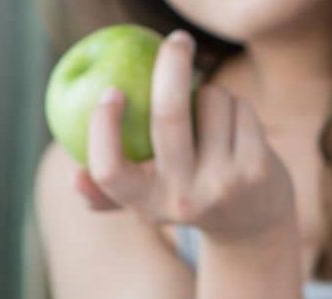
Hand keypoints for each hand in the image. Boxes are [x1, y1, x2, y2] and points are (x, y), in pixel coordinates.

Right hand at [75, 31, 294, 242]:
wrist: (254, 223)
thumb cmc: (189, 195)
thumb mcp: (151, 201)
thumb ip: (112, 191)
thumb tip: (75, 177)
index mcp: (148, 205)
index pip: (110, 171)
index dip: (103, 128)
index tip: (111, 90)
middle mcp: (185, 199)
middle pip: (168, 116)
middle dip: (170, 65)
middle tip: (174, 41)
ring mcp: (223, 184)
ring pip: (210, 101)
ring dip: (211, 92)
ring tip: (212, 116)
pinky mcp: (256, 170)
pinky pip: (239, 107)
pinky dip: (236, 104)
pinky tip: (237, 127)